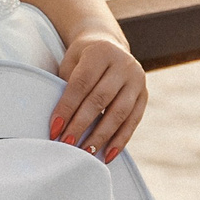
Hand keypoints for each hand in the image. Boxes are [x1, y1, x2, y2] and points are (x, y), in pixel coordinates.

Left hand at [51, 31, 146, 161]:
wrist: (109, 45)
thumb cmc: (83, 59)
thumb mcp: (72, 62)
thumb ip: (66, 85)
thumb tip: (58, 123)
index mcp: (101, 52)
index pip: (81, 83)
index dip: (67, 108)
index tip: (54, 128)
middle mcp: (123, 64)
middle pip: (100, 99)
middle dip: (81, 125)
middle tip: (67, 144)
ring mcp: (137, 80)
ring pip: (119, 113)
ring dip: (101, 136)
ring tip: (85, 153)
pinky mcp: (144, 95)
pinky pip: (133, 121)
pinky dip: (120, 140)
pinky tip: (107, 155)